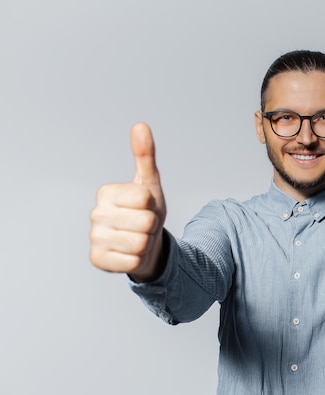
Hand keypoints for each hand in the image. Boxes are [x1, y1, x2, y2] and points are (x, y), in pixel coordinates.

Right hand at [89, 122, 166, 281]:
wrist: (144, 244)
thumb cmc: (146, 211)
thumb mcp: (150, 184)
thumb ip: (145, 155)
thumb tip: (140, 125)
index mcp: (106, 192)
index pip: (145, 199)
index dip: (153, 205)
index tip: (145, 207)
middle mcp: (95, 214)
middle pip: (145, 221)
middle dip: (151, 225)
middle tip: (143, 225)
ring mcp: (94, 238)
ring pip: (140, 243)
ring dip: (146, 243)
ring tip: (138, 238)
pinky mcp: (97, 260)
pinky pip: (132, 262)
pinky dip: (138, 259)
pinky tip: (130, 253)